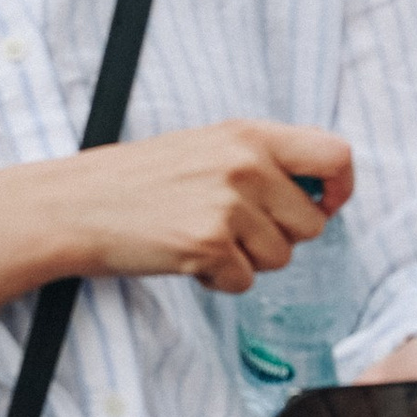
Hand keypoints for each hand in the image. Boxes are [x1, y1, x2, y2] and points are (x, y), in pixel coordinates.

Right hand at [0, 124, 353, 330]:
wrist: (75, 205)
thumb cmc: (139, 180)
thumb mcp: (207, 147)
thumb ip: (261, 161)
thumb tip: (322, 194)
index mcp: (249, 135)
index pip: (336, 155)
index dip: (341, 189)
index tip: (327, 205)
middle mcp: (245, 165)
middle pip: (312, 224)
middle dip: (280, 237)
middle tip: (232, 229)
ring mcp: (228, 205)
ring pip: (280, 258)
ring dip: (247, 260)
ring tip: (201, 237)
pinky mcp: (208, 245)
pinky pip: (244, 282)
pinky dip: (218, 280)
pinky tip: (185, 257)